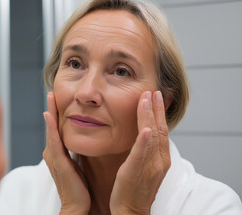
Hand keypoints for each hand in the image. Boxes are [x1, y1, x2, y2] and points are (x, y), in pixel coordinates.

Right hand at [43, 92, 89, 214]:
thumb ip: (75, 152)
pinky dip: (51, 128)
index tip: (58, 97)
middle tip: (52, 91)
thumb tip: (81, 141)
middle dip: (51, 108)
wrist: (77, 206)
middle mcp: (52, 152)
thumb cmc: (79, 188)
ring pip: (51, 130)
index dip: (56, 112)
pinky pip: (54, 141)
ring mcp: (53, 156)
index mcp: (57, 153)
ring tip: (51, 97)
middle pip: (52, 126)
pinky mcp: (58, 162)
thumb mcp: (77, 164)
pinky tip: (49, 116)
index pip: (56, 128)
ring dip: (50, 112)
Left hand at [110, 91, 170, 214]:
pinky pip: (141, 154)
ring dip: (150, 116)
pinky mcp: (136, 171)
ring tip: (148, 98)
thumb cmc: (134, 190)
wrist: (131, 211)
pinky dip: (145, 140)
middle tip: (153, 90)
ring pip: (152, 136)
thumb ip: (143, 151)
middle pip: (160, 129)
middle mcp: (159, 161)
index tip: (155, 96)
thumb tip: (140, 135)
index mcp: (160, 159)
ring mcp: (150, 166)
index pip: (161, 130)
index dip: (158, 113)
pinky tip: (147, 128)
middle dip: (156, 109)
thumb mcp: (142, 166)